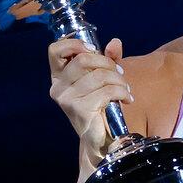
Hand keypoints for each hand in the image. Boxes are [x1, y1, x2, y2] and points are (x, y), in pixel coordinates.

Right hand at [48, 37, 130, 166]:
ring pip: (99, 75)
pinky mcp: (80, 109)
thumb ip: (108, 58)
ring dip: (118, 80)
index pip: (55, 50)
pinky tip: (126, 98)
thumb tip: (115, 42)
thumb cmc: (100, 106)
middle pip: (83, 59)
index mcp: (59, 77)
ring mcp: (67, 99)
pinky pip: (107, 91)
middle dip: (107, 63)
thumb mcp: (104, 77)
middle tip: (119, 72)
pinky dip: (121, 92)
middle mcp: (58, 88)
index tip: (94, 49)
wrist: (100, 139)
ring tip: (125, 88)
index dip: (75, 44)